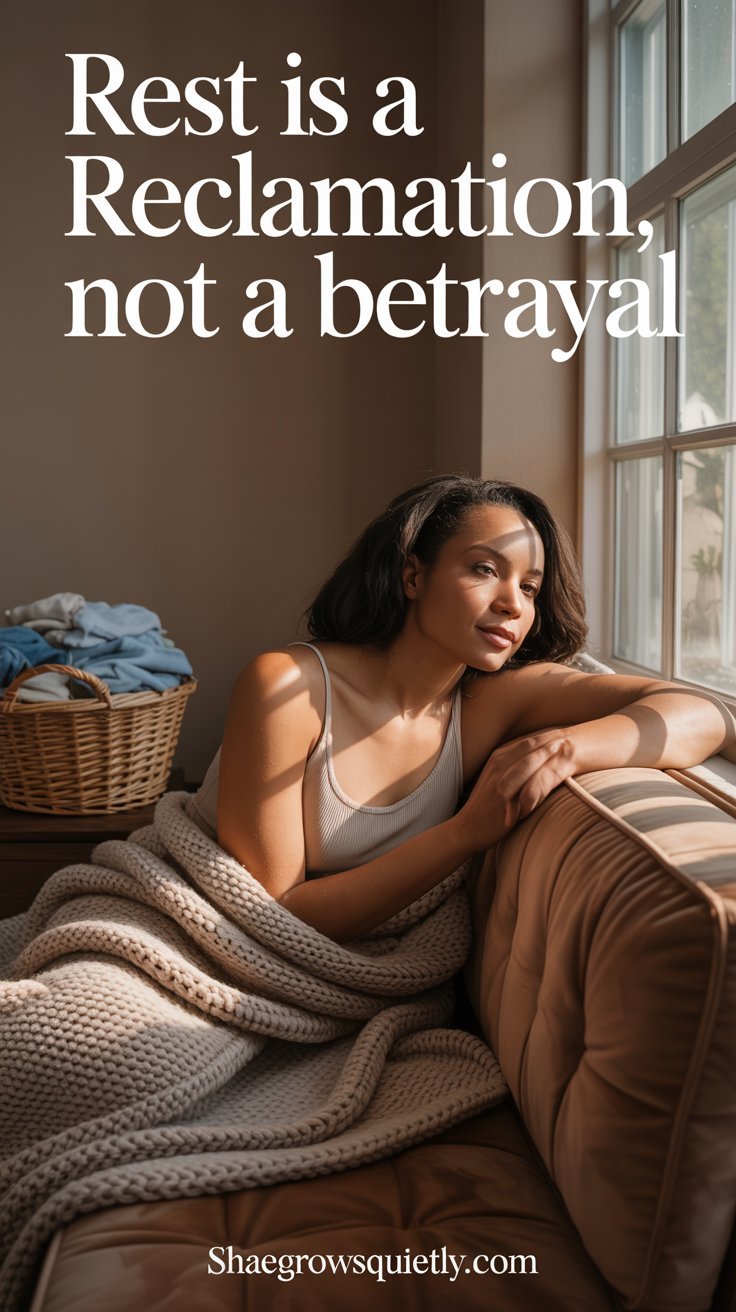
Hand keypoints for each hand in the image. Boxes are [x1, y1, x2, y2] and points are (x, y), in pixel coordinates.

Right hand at [456, 730, 576, 851]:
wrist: (468, 828)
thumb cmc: (487, 808)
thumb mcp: (496, 781)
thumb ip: (512, 770)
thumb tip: (535, 765)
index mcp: (497, 758)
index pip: (526, 741)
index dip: (545, 736)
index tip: (563, 732)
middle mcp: (498, 763)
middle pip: (530, 745)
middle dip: (550, 739)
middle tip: (571, 735)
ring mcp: (501, 777)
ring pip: (529, 758)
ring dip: (549, 750)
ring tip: (568, 745)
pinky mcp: (504, 793)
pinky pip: (527, 778)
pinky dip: (543, 771)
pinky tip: (557, 770)